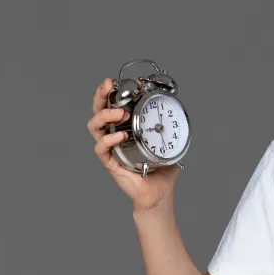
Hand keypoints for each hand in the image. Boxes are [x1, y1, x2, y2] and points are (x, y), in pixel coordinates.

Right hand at [86, 77, 180, 212]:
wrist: (159, 193)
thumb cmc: (161, 170)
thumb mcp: (170, 143)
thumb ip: (172, 129)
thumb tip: (179, 113)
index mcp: (125, 129)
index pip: (112, 107)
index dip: (110, 93)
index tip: (114, 81)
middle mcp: (114, 137)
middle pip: (98, 112)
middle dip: (100, 96)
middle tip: (107, 85)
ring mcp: (111, 150)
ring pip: (95, 128)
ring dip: (104, 116)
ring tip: (119, 113)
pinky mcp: (111, 163)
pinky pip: (101, 150)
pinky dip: (108, 140)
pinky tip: (119, 135)